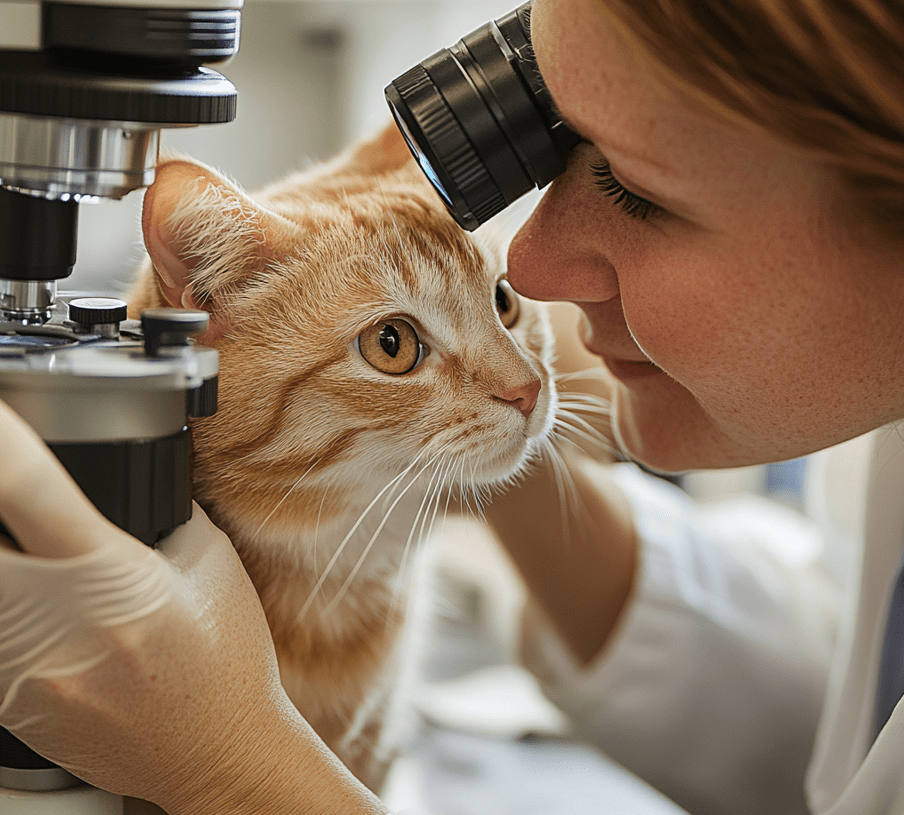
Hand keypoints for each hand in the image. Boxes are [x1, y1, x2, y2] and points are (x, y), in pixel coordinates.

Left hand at [0, 399, 384, 814]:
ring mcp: (21, 673)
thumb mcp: (211, 565)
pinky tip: (29, 592)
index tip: (1, 412)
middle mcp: (57, 627)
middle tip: (5, 482)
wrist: (218, 754)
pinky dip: (0, 596)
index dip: (2, 440)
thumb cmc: (226, 661)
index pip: (30, 490)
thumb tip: (121, 471)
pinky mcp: (6, 702)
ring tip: (30, 549)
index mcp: (114, 580)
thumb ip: (162, 511)